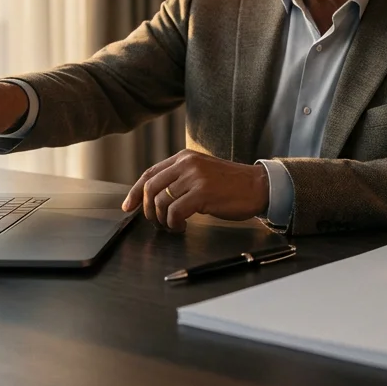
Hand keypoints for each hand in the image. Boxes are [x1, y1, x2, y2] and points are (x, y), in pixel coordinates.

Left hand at [121, 149, 269, 232]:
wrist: (258, 186)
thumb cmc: (231, 185)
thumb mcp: (202, 173)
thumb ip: (180, 178)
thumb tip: (156, 197)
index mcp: (184, 157)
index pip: (149, 173)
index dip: (135, 192)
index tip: (128, 206)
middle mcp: (187, 164)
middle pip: (151, 187)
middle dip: (148, 210)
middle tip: (156, 223)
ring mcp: (195, 177)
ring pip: (162, 202)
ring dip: (163, 220)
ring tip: (173, 226)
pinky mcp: (203, 193)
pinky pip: (175, 212)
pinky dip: (174, 224)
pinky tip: (182, 227)